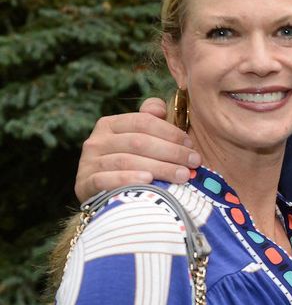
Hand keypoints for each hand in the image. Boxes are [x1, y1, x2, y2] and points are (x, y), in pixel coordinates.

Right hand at [75, 98, 200, 201]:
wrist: (104, 197)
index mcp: (110, 124)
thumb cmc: (131, 166)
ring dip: (159, 168)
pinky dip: (128, 179)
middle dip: (171, 152)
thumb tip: (160, 107)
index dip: (170, 132)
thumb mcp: (140, 141)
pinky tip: (148, 181)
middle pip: (138, 142)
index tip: (191, 145)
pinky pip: (106, 179)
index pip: (143, 121)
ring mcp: (88, 162)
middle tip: (194, 163)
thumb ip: (151, 122)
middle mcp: (96, 140)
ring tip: (183, 175)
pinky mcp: (84, 183)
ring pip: (127, 161)